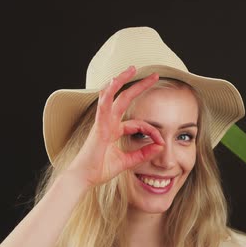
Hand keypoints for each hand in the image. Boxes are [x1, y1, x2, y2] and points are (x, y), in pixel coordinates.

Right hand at [65, 66, 164, 186]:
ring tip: (132, 68)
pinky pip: (103, 106)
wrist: (84, 178)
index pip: (139, 124)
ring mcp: (102, 122)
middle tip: (154, 75)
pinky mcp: (98, 126)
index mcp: (114, 130)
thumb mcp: (127, 162)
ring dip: (122, 80)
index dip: (152, 131)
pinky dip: (109, 93)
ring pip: (113, 95)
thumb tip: (160, 147)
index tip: (161, 142)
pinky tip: (114, 81)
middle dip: (140, 86)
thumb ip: (143, 154)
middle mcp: (108, 122)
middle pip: (125, 99)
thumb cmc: (100, 170)